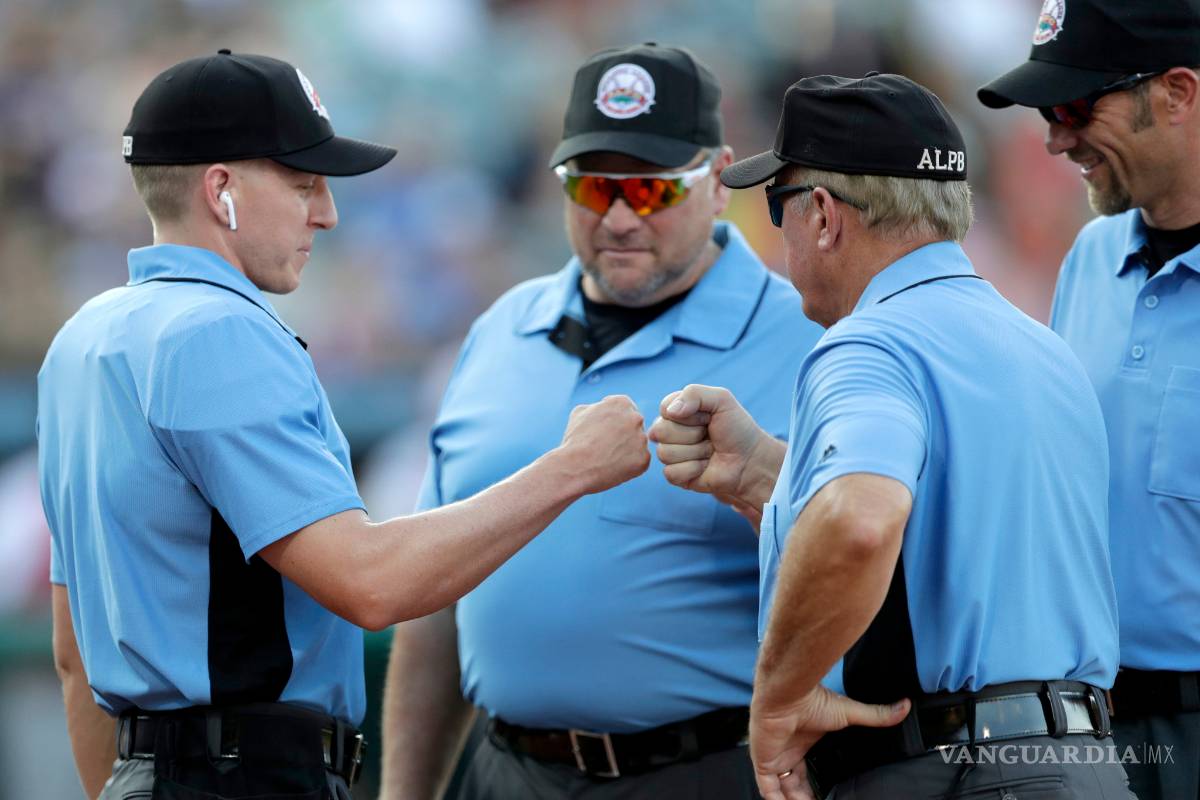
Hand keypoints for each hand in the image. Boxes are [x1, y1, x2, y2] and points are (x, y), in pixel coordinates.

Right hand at [558, 395, 649, 493]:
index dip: (613, 423)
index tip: (602, 433)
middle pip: (633, 426)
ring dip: (626, 450)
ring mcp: (642, 439)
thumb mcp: (580, 413)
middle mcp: (636, 418)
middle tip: (606, 447)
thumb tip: (602, 406)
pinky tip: (613, 468)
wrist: (575, 466)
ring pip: (637, 444)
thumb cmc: (575, 440)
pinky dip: (630, 466)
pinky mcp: (644, 459)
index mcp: (622, 403)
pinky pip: (639, 461)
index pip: (625, 410)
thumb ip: (597, 407)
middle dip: (623, 435)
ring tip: (607, 459)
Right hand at [648, 385, 779, 509]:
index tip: (708, 417)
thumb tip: (669, 411)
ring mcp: (672, 454)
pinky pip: (671, 473)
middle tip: (709, 436)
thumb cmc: (737, 428)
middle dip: (692, 434)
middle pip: (660, 432)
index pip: (665, 409)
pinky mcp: (676, 475)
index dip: (689, 415)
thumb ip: (694, 393)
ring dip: (696, 453)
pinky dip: (693, 469)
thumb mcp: (721, 399)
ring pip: (665, 453)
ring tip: (710, 451)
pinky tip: (705, 467)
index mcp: (678, 411)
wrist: (751, 459)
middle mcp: (670, 431)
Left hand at [750, 686, 909, 799]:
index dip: (813, 788)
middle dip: (804, 798)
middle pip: (792, 784)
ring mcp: (773, 757)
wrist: (788, 694)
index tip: (827, 797)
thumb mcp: (850, 713)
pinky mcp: (763, 762)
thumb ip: (876, 715)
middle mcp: (785, 752)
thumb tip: (905, 706)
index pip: (804, 772)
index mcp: (801, 743)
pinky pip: (767, 789)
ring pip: (780, 790)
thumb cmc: (814, 700)